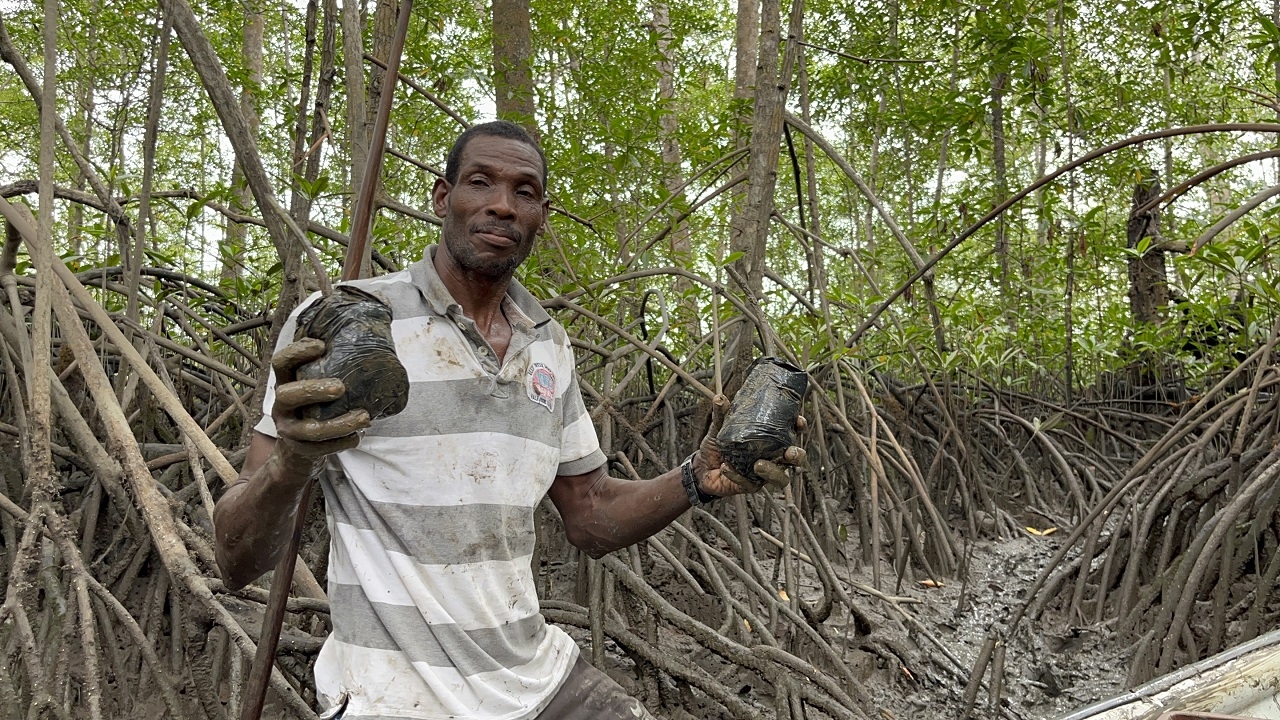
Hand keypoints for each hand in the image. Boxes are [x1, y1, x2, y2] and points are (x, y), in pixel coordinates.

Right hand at [270, 338, 370, 461]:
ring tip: (365, 417)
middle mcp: (281, 405)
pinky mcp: (300, 449)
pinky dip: (342, 443)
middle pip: (286, 394)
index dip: (297, 352)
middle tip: (341, 387)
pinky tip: (358, 436)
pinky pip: (320, 449)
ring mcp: (289, 429)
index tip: (322, 345)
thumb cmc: (317, 406)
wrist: (299, 448)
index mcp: (286, 382)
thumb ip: (330, 363)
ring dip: (339, 424)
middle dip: (313, 390)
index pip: (280, 362)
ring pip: (309, 429)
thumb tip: (366, 327)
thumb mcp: (316, 382)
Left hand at [692, 394, 807, 497]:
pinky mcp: (750, 486)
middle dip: (797, 456)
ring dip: (773, 472)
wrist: (701, 467)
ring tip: (758, 464)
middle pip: (796, 459)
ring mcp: (764, 474)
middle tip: (789, 452)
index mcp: (771, 440)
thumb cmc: (718, 445)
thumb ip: (722, 415)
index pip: (792, 433)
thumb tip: (720, 399)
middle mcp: (773, 457)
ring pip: (781, 478)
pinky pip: (750, 484)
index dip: (799, 427)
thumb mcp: (719, 428)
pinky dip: (737, 475)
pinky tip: (726, 467)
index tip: (799, 421)